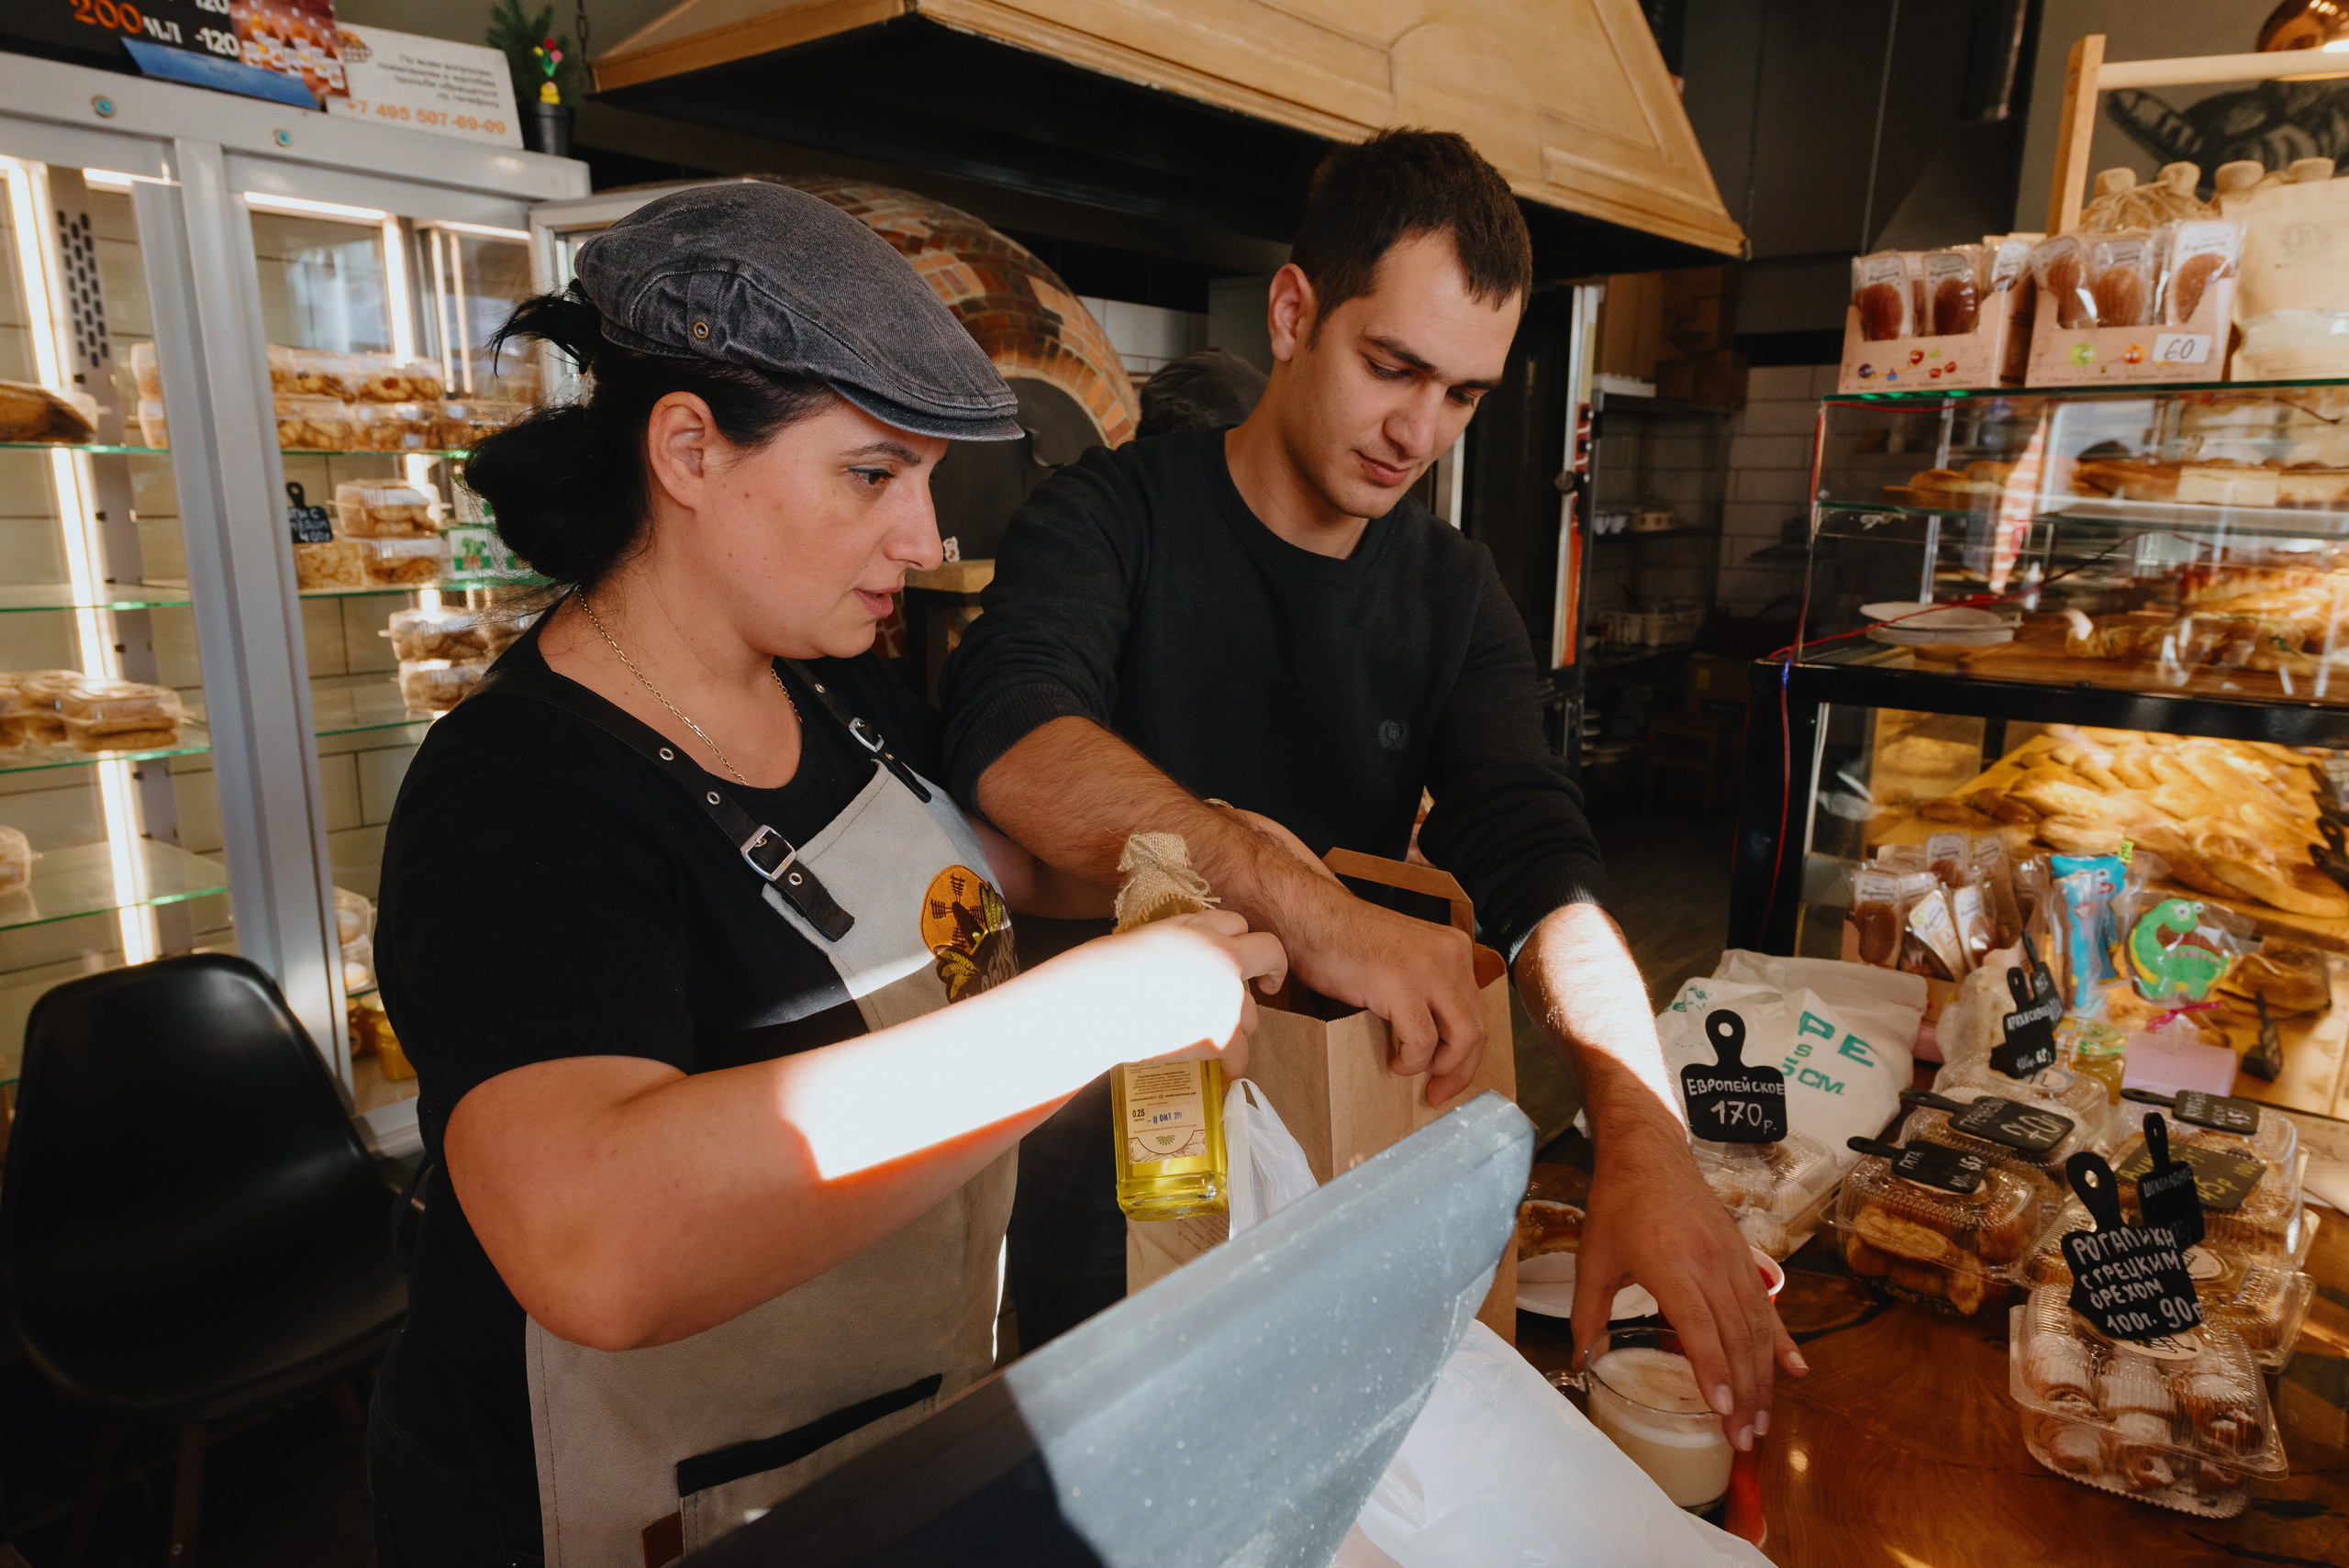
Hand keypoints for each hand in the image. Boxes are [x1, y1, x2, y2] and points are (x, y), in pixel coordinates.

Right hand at [1108, 910, 1287, 1077]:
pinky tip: (1223, 1073)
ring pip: (1254, 1012)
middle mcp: (1222, 955)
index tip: (1237, 957)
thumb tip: (1184, 963)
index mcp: (1198, 927)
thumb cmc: (1101, 973)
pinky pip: (1240, 1055)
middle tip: (1269, 985)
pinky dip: (1231, 1066)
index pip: (1236, 922)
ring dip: (1239, 1024)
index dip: (1236, 941)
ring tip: (1210, 1038)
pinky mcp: (1222, 1033)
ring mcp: (1227, 996)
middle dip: (1272, 969)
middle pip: (1269, 953)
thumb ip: (1177, 944)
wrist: (1093, 1004)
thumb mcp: (1145, 939)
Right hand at [1273, 872, 1486, 1105]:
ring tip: (1409, 1068)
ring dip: (1439, 1066)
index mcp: (1453, 948)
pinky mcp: (1401, 984)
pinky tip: (1394, 1060)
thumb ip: (1426, 988)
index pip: (1478, 1011)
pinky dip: (1412, 1060)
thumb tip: (1439, 1040)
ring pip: (1461, 1037)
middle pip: (1477, 1028)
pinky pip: (1423, 1041)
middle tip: (1437, 1093)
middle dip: (1460, 1069)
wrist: (1308, 916)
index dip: (1468, 1053)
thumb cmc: (1343, 942)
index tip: (1449, 1079)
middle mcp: (1450, 955)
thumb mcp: (1403, 961)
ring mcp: (1428, 968)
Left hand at [1570, 1128, 1805, 1452]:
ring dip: (1763, 1378)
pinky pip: (1766, 1305)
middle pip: (1734, 1336)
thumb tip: (1579, 1360)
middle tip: (1743, 1438)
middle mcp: (1707, 1262)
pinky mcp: (1743, 1255)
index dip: (1713, 1370)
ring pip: (1756, 1327)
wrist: (1648, 1152)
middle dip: (1743, 1392)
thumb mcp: (1592, 1258)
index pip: (1698, 1326)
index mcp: (1668, 1262)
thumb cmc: (1617, 1203)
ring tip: (1761, 1421)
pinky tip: (1796, 1371)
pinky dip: (1782, 1341)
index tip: (1723, 1409)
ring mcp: (1730, 1258)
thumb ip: (1586, 1313)